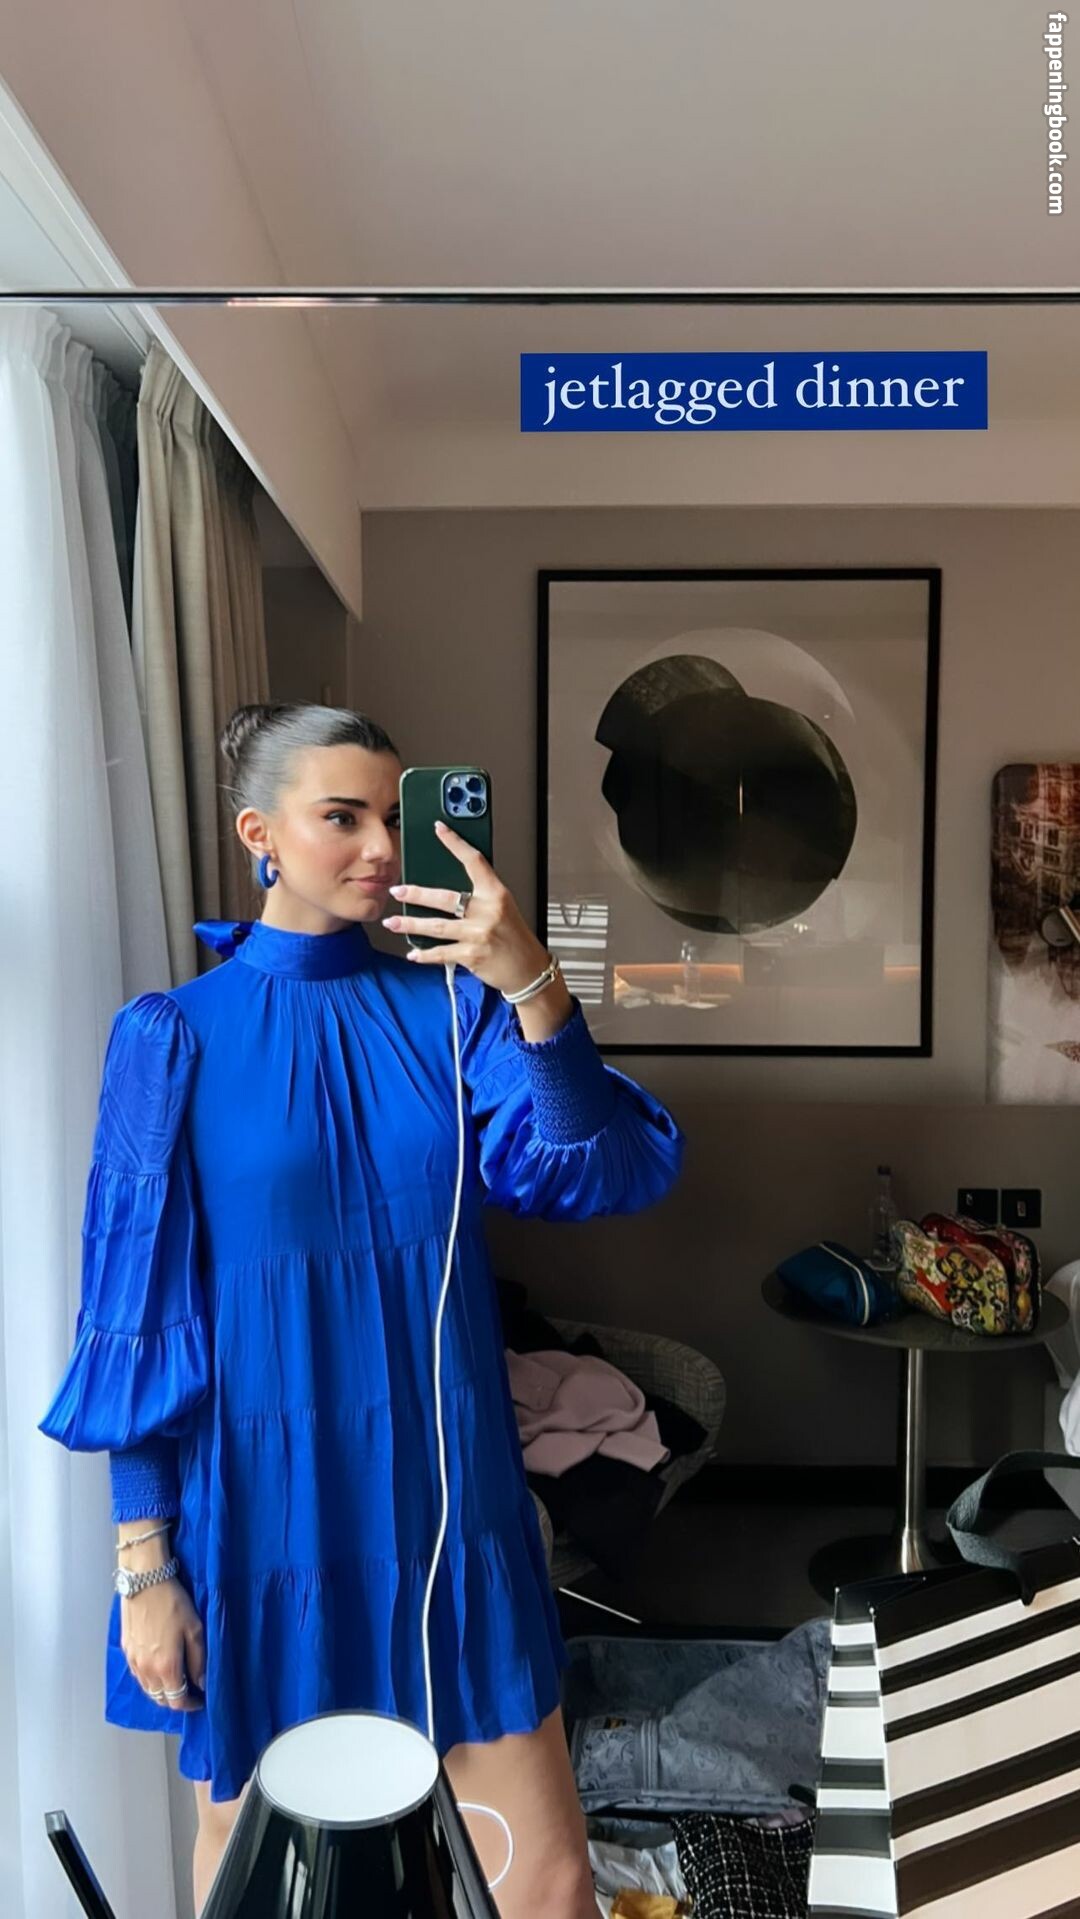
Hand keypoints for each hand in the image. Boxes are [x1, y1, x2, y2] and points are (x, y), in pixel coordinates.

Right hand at [122, 1578, 205, 1712]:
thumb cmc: (173, 1603)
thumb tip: (201, 1683)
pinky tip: (158, 1668)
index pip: (177, 1701)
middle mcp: (146, 1670)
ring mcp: (133, 1661)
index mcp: (166, 1667)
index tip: (200, 1700)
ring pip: (147, 1689)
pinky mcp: (126, 1650)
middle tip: (189, 1691)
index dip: (190, 1705)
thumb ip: (198, 1661)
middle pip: (160, 1699)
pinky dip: (149, 1679)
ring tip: (175, 1681)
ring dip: (161, 1691)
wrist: (145, 1582)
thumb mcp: (194, 1630)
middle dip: (176, 1700)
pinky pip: (138, 1675)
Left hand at [381, 820, 550, 997]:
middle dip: (416, 894)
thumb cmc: (515, 937)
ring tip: (392, 923)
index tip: (439, 829)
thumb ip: (481, 895)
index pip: (474, 861)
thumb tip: (449, 887)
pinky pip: (441, 953)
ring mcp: (478, 934)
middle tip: (397, 890)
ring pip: (436, 926)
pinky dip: (425, 954)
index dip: (455, 843)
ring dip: (410, 925)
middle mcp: (487, 912)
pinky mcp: (472, 956)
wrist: (528, 969)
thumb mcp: (505, 907)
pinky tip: (413, 953)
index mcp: (496, 894)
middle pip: (445, 898)